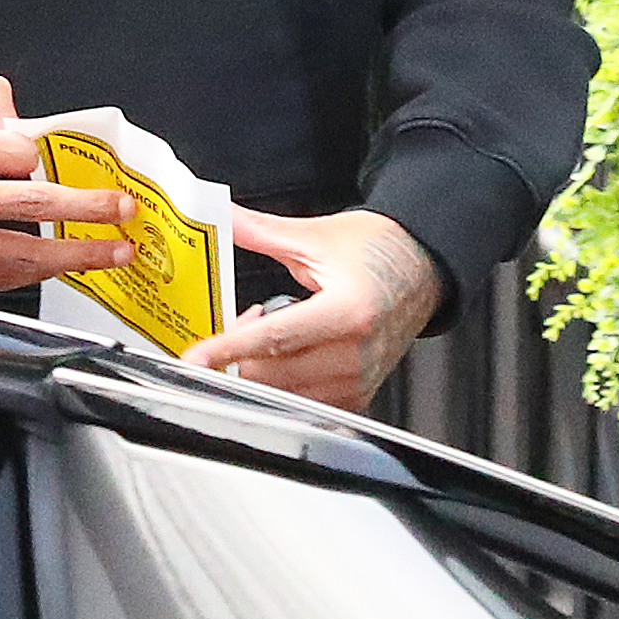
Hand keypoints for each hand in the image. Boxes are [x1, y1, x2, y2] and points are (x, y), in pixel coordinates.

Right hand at [0, 75, 134, 292]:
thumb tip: (22, 122)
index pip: (13, 155)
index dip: (38, 154)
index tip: (47, 157)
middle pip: (29, 207)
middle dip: (86, 211)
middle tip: (122, 211)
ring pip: (19, 256)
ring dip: (74, 256)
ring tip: (112, 252)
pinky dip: (35, 274)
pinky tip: (64, 264)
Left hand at [183, 208, 443, 411]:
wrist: (422, 268)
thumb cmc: (380, 252)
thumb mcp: (316, 236)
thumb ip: (260, 231)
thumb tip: (221, 217)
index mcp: (348, 311)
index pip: (276, 339)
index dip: (229, 348)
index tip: (196, 359)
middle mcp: (357, 353)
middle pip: (274, 374)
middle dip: (240, 353)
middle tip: (242, 318)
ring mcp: (359, 380)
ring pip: (284, 393)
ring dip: (262, 368)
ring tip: (272, 330)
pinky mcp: (359, 396)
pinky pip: (304, 402)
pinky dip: (283, 382)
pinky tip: (288, 353)